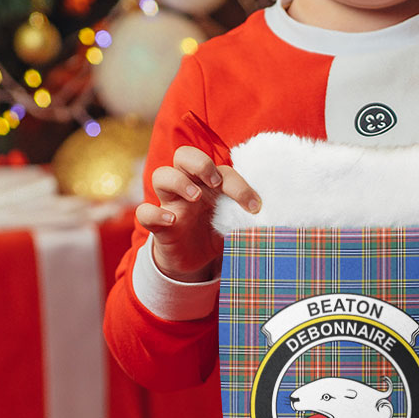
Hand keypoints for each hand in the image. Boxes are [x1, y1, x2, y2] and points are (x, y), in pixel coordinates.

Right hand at [135, 145, 259, 281]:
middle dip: (200, 163)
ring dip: (179, 181)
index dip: (239, 185)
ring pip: (161, 175)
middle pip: (184, 155)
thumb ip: (248, 217)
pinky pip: (144, 212)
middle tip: (215, 182)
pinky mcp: (157, 225)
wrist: (195, 262)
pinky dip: (154, 213)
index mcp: (209, 183)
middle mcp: (188, 187)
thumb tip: (274, 218)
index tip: (254, 206)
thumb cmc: (216, 232)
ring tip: (196, 196)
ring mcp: (170, 204)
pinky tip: (172, 221)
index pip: (221, 169)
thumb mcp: (235, 224)